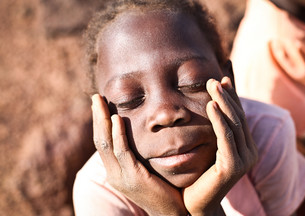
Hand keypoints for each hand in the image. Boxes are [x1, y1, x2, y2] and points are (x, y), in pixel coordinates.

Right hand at [91, 94, 186, 215]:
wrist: (171, 213)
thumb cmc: (163, 190)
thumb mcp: (147, 171)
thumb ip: (140, 156)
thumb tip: (143, 136)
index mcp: (116, 171)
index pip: (103, 143)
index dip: (99, 123)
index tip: (99, 104)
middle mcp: (114, 174)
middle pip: (100, 140)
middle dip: (97, 117)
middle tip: (95, 97)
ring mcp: (121, 177)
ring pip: (106, 144)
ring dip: (103, 121)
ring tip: (101, 102)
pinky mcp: (134, 178)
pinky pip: (123, 152)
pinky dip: (118, 134)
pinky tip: (117, 119)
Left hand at [182, 77, 258, 215]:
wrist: (196, 205)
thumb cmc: (198, 176)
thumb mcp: (207, 148)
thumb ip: (213, 131)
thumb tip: (209, 106)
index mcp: (245, 146)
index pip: (239, 114)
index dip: (232, 95)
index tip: (224, 75)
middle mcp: (249, 151)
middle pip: (238, 116)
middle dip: (227, 95)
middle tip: (214, 78)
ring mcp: (244, 160)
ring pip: (234, 124)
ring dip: (223, 102)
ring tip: (212, 84)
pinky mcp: (234, 167)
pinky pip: (226, 138)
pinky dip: (219, 120)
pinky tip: (211, 105)